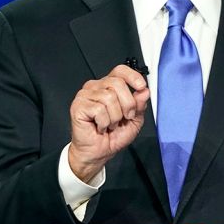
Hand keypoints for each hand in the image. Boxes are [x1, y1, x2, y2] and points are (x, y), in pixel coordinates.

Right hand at [68, 64, 150, 181]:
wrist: (98, 153)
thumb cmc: (112, 136)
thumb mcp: (133, 120)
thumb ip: (139, 105)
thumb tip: (144, 92)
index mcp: (108, 86)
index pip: (120, 70)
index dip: (133, 76)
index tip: (141, 87)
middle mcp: (96, 87)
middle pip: (117, 83)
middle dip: (127, 104)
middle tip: (124, 117)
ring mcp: (85, 95)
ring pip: (109, 97)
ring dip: (115, 117)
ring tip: (110, 124)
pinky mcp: (78, 106)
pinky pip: (99, 109)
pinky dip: (104, 122)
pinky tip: (100, 126)